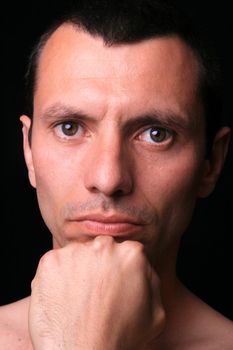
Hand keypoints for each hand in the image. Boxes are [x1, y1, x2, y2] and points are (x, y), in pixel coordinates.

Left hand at [29, 236, 165, 349]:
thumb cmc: (119, 337)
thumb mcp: (156, 313)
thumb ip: (151, 280)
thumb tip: (142, 267)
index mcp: (132, 253)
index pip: (125, 252)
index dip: (119, 271)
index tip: (113, 287)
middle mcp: (104, 245)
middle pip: (102, 249)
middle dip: (100, 266)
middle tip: (96, 294)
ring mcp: (75, 251)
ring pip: (78, 255)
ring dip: (78, 270)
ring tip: (79, 298)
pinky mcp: (50, 261)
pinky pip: (56, 263)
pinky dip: (57, 277)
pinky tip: (63, 297)